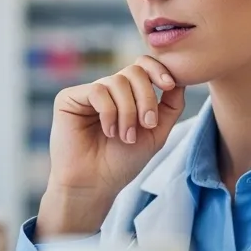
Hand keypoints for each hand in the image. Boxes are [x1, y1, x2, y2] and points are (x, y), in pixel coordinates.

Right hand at [37, 56, 184, 237]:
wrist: (96, 184)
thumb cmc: (123, 162)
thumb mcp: (156, 132)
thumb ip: (170, 106)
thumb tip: (181, 78)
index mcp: (126, 94)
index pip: (142, 66)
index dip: (157, 69)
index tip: (169, 86)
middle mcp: (107, 89)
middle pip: (134, 71)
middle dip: (146, 98)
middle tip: (147, 125)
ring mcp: (88, 93)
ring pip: (117, 82)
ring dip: (128, 111)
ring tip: (126, 136)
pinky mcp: (69, 98)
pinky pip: (98, 91)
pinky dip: (109, 112)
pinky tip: (109, 131)